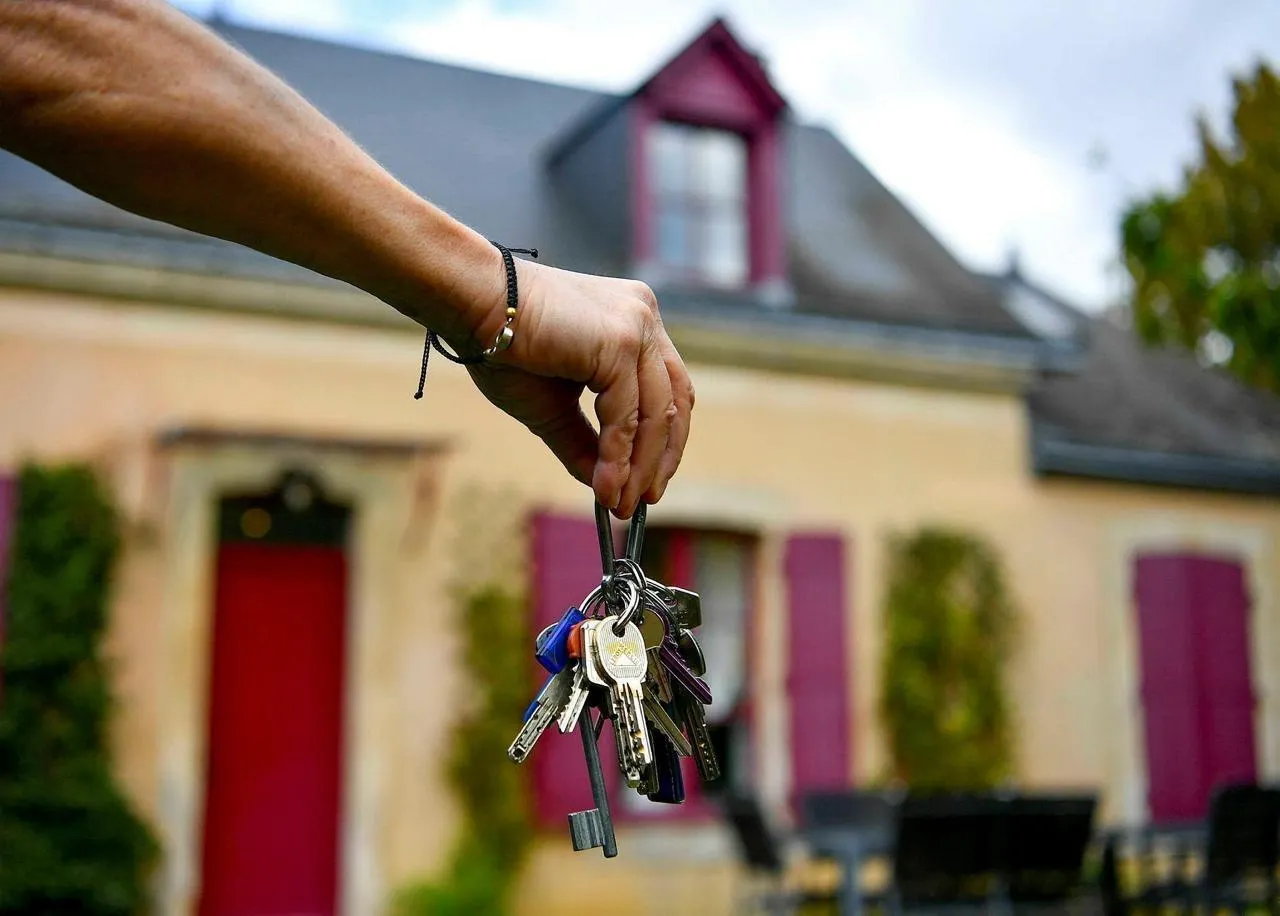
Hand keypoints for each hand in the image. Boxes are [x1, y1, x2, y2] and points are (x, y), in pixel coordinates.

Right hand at [465, 259, 692, 518]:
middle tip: (642, 500)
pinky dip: (620, 457)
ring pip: (656, 413)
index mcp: (634, 322)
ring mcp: (637, 327)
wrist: (472, 307)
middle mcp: (644, 318)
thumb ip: (586, 444)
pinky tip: (607, 486)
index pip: (668, 388)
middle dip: (661, 458)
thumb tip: (608, 488)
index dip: (664, 440)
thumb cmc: (504, 349)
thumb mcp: (554, 407)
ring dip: (640, 467)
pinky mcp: (621, 342)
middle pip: (674, 401)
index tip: (647, 481)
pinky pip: (629, 414)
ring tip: (620, 503)